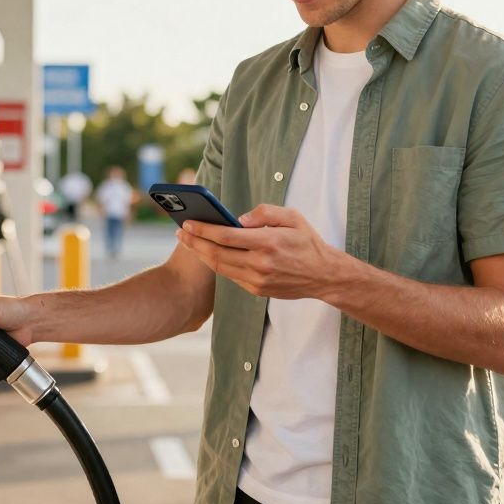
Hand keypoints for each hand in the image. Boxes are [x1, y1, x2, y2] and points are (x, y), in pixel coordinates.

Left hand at [175, 204, 345, 298]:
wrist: (324, 276)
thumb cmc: (307, 242)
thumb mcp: (292, 217)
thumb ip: (264, 213)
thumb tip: (238, 219)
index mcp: (268, 242)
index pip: (226, 236)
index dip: (203, 230)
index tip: (187, 223)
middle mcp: (261, 264)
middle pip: (217, 254)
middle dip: (194, 242)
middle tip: (180, 232)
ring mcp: (258, 280)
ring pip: (220, 267)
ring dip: (201, 254)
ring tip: (189, 242)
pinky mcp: (257, 290)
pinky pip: (231, 276)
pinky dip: (217, 264)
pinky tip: (208, 254)